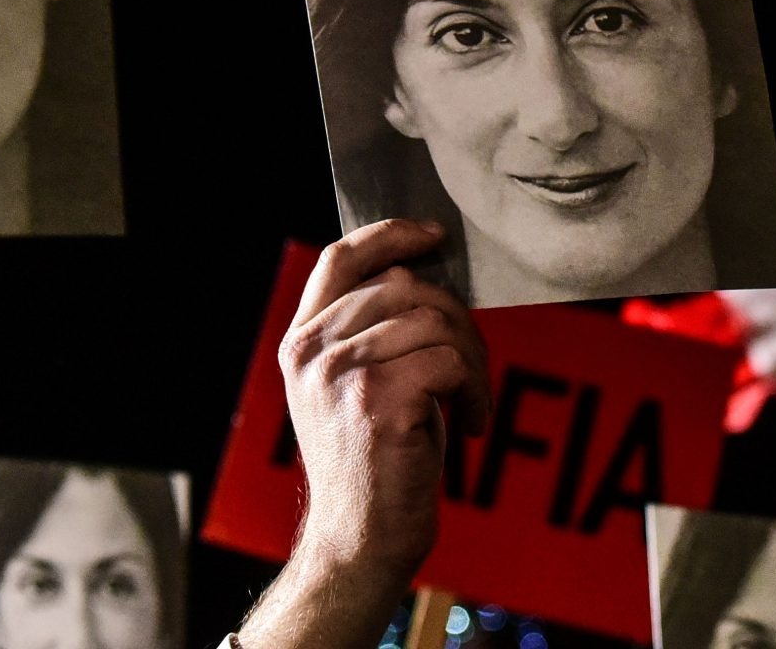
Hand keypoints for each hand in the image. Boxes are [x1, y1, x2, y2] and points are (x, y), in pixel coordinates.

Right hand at [241, 219, 491, 648]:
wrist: (359, 539)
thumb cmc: (369, 465)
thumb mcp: (346, 388)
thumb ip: (366, 332)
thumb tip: (418, 274)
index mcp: (300, 343)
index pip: (340, 259)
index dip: (389, 235)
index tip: (434, 237)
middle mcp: (312, 353)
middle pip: (404, 286)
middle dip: (456, 319)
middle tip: (470, 367)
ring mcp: (341, 376)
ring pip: (434, 321)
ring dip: (471, 360)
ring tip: (470, 402)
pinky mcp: (378, 402)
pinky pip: (449, 360)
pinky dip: (475, 390)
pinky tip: (470, 424)